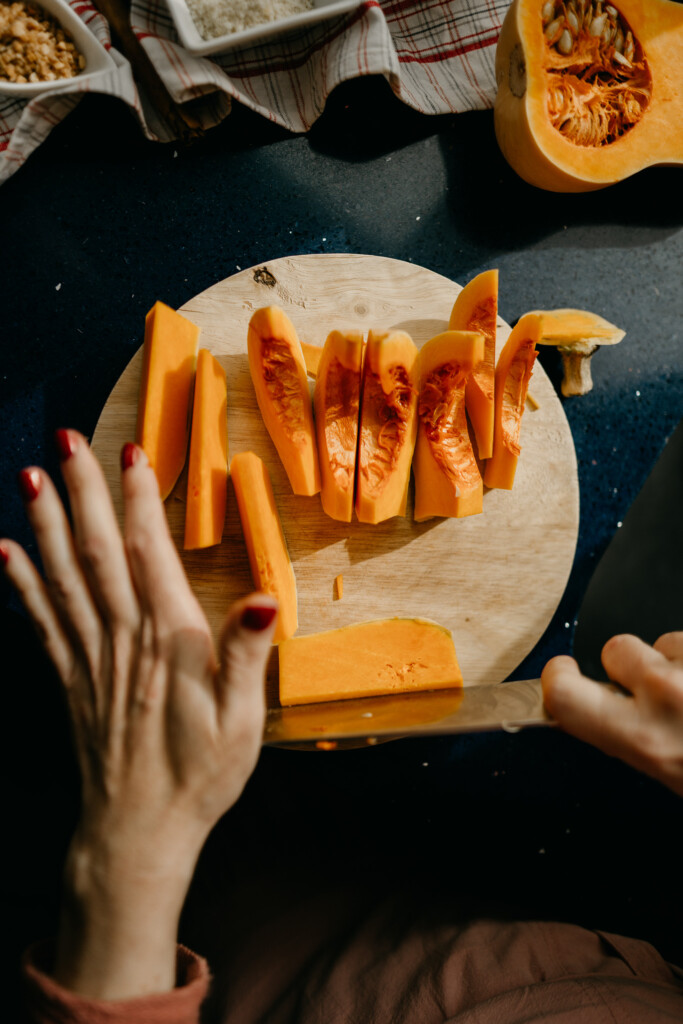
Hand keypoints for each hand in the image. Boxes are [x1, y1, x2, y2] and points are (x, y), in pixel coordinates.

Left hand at [1, 431, 276, 997]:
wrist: (138, 833)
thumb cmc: (199, 776)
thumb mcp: (243, 721)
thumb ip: (246, 655)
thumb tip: (264, 598)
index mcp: (168, 642)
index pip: (149, 555)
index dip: (138, 502)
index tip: (130, 455)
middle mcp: (121, 639)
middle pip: (96, 552)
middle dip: (80, 493)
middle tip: (66, 441)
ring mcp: (88, 658)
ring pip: (61, 577)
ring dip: (43, 523)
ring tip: (29, 476)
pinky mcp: (68, 679)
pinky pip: (39, 621)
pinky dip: (19, 582)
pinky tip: (2, 550)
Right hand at [542, 632, 682, 796]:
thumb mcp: (665, 775)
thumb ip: (628, 741)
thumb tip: (603, 718)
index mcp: (645, 739)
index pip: (564, 693)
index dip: (557, 677)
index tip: (562, 674)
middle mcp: (668, 694)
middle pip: (615, 649)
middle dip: (624, 664)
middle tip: (649, 689)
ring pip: (664, 642)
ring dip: (674, 664)